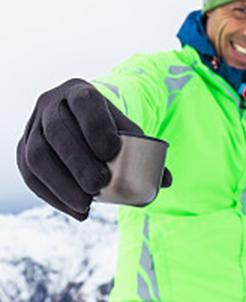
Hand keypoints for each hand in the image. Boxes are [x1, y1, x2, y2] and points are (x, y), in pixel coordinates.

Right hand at [16, 79, 170, 220]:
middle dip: (77, 161)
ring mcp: (32, 126)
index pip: (84, 102)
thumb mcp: (127, 130)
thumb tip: (166, 181)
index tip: (110, 152)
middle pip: (57, 131)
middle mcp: (50, 104)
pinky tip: (74, 209)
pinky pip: (29, 174)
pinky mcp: (23, 149)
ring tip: (86, 204)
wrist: (81, 122)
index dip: (95, 126)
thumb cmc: (109, 128)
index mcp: (80, 91)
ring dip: (61, 184)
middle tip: (99, 184)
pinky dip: (52, 195)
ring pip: (37, 154)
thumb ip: (149, 151)